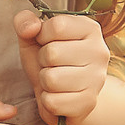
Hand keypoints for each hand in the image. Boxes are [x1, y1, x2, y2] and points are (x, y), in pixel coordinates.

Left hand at [15, 8, 110, 124]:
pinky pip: (52, 102)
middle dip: (42, 60)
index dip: (42, 36)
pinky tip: (58, 95)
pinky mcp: (89, 103)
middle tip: (52, 64)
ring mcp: (97, 79)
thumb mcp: (33, 36)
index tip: (47, 42)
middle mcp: (99, 52)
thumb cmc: (49, 59)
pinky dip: (47, 100)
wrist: (64, 92)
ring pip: (51, 79)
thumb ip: (25, 21)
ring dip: (44, 81)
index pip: (57, 25)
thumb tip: (31, 28)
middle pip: (53, 53)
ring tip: (54, 78)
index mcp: (89, 29)